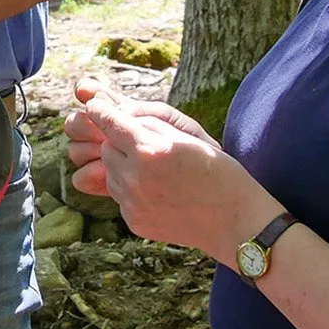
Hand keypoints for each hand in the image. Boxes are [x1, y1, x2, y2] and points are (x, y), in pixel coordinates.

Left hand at [66, 78, 272, 262]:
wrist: (234, 221)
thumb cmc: (217, 172)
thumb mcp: (187, 137)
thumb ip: (149, 124)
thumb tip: (119, 116)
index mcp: (149, 150)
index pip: (110, 123)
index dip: (100, 112)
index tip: (94, 106)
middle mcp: (135, 178)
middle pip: (107, 149)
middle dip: (119, 144)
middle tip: (144, 146)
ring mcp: (132, 203)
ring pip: (111, 173)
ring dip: (124, 167)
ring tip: (156, 172)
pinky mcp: (134, 221)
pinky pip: (120, 197)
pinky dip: (132, 190)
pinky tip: (159, 192)